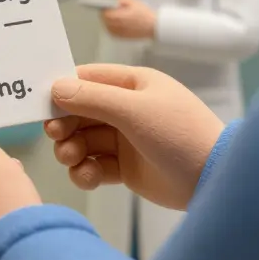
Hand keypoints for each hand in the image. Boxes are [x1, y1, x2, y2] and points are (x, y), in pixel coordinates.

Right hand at [44, 64, 224, 210]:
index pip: (88, 79)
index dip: (63, 90)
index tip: (43, 105)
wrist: (215, 180)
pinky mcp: (127, 168)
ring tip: (73, 158)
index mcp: (134, 84)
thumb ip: (93, 99)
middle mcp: (128, 109)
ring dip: (71, 149)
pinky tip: (88, 176)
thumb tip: (56, 88)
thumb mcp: (135, 110)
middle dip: (65, 124)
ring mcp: (127, 139)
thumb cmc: (182, 135)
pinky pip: (94, 165)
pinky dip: (85, 171)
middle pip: (81, 112)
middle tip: (57, 136)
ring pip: (84, 140)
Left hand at [100, 0, 155, 38]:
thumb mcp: (132, 1)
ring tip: (112, 16)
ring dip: (107, 21)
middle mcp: (117, 26)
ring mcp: (119, 33)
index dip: (103, 8)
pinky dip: (111, 27)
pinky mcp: (121, 37)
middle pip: (104, 20)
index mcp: (119, 17)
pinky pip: (111, 32)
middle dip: (105, 14)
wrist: (153, 26)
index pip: (104, 13)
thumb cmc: (144, 14)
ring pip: (107, 26)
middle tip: (109, 10)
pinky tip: (115, 23)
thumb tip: (113, 1)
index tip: (104, 5)